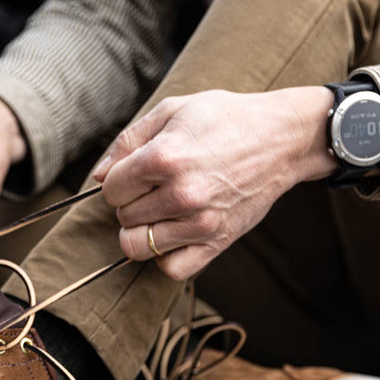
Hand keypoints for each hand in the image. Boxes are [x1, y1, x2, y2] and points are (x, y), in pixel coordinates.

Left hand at [94, 87, 335, 279]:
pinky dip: (165, 256)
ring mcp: (200, 222)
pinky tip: (174, 233)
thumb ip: (129, 140)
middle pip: (123, 217)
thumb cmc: (225, 119)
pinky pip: (172, 268)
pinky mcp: (218, 241)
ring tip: (160, 211)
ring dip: (143, 230)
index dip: (118, 180)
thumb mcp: (173, 110)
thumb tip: (99, 176)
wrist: (280, 139)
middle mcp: (181, 193)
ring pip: (138, 247)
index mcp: (164, 157)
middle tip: (154, 188)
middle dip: (131, 202)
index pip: (111, 190)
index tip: (136, 172)